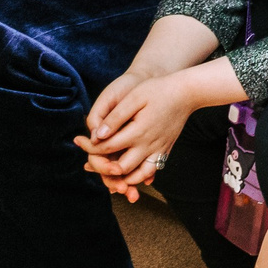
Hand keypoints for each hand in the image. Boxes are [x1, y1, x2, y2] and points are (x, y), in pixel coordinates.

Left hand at [77, 68, 197, 200]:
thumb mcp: (135, 97)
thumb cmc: (160, 90)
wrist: (189, 92)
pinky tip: (128, 172)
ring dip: (120, 178)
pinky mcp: (166, 149)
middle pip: (119, 168)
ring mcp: (159, 150)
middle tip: (90, 160)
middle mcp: (148, 145)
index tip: (78, 140)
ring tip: (107, 170)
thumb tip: (98, 135)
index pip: (106, 148)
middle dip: (101, 167)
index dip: (89, 147)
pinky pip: (151, 170)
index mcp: (138, 132)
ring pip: (137, 175)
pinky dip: (138, 176)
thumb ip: (116, 117)